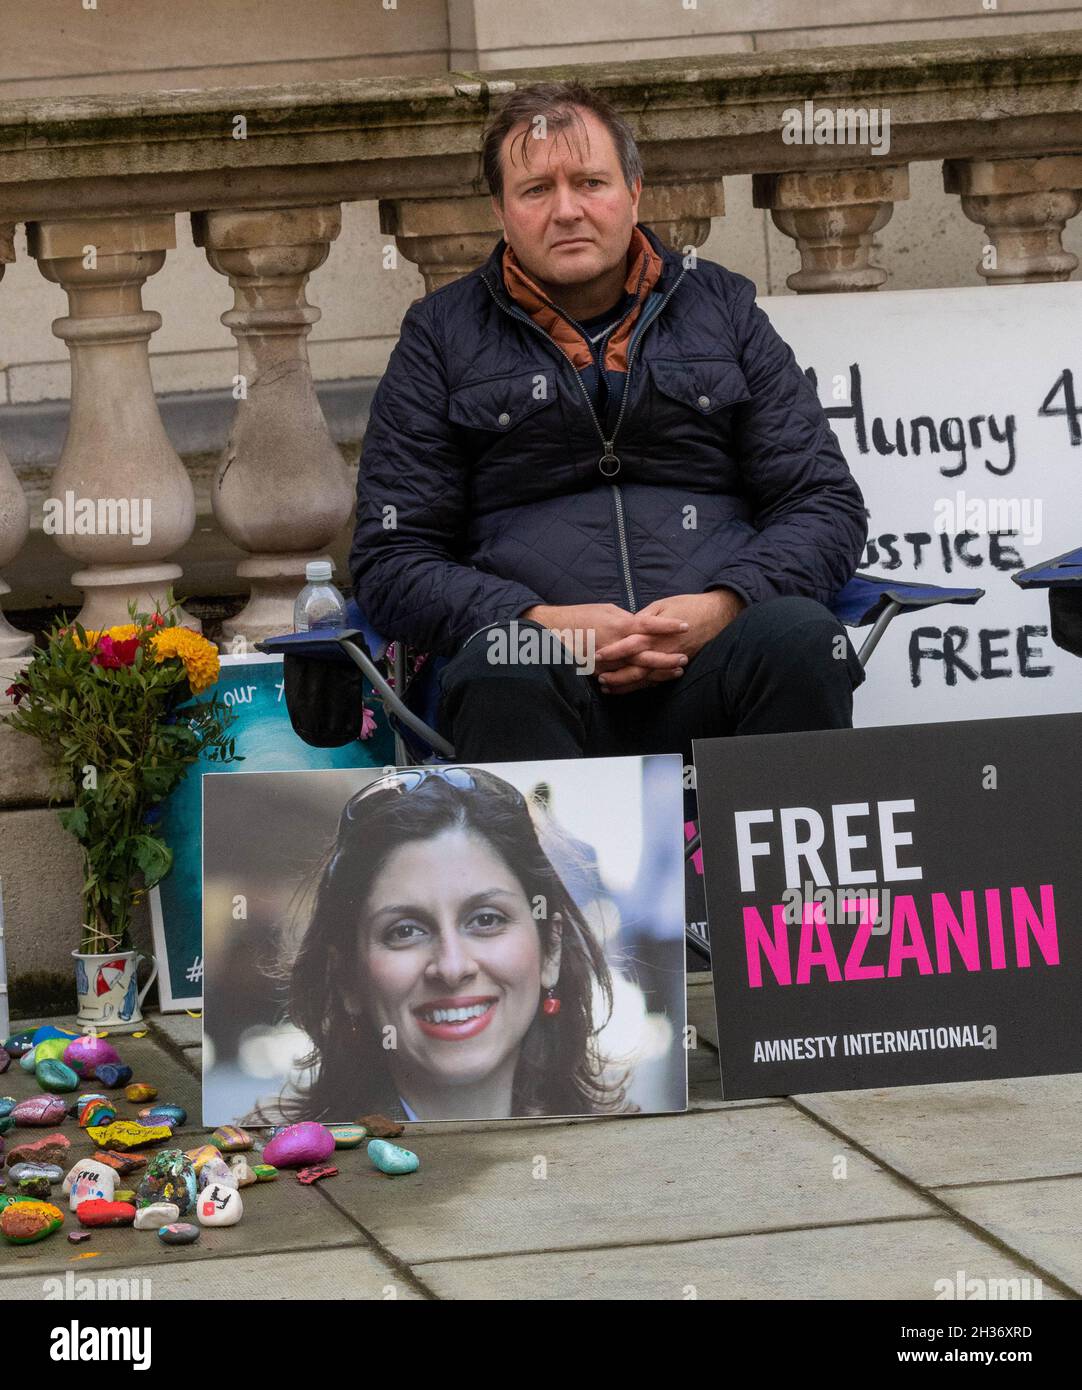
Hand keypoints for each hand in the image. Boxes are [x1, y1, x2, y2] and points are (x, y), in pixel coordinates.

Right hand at [519, 602, 689, 678]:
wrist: (553, 633)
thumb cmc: (581, 617)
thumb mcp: (606, 612)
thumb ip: (626, 620)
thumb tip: (642, 624)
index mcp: (618, 625)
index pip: (649, 625)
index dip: (668, 626)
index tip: (685, 626)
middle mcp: (616, 645)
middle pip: (647, 654)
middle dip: (667, 657)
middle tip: (684, 658)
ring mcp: (609, 662)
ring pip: (638, 670)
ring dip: (659, 672)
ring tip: (676, 671)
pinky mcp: (600, 673)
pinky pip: (624, 679)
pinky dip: (640, 681)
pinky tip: (654, 682)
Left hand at [594, 590, 746, 694]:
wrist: (717, 614)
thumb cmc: (688, 605)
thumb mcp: (662, 605)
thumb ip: (642, 618)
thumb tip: (625, 625)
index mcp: (655, 633)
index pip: (630, 645)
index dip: (613, 652)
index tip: (596, 655)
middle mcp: (662, 649)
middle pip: (636, 667)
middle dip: (616, 675)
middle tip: (598, 678)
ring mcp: (670, 659)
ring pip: (645, 678)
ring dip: (625, 684)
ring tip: (607, 687)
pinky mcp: (677, 665)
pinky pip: (657, 680)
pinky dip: (642, 686)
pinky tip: (628, 689)